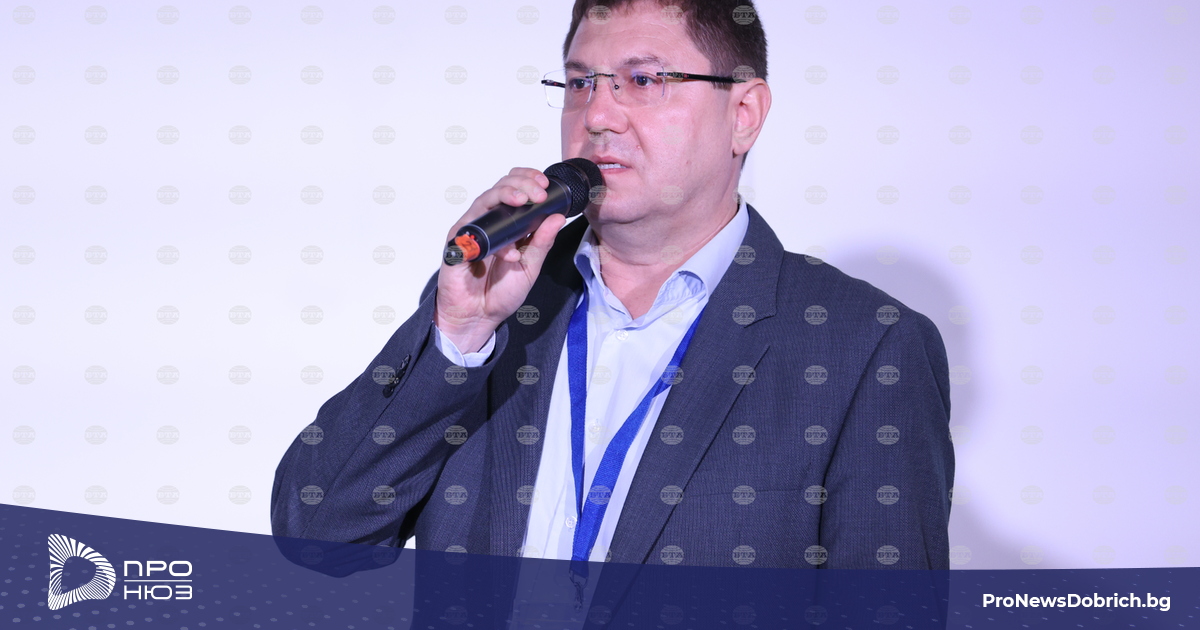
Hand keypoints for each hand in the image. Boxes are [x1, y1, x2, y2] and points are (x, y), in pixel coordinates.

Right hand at [434, 167, 566, 353]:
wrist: (479, 317)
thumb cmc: (500, 292)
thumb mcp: (530, 265)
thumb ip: (542, 241)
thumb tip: (558, 216)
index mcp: (507, 224)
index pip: (515, 189)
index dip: (528, 180)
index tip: (545, 184)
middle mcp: (488, 222)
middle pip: (500, 187)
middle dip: (521, 183)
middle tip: (539, 193)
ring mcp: (471, 231)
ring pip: (485, 200)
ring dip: (506, 195)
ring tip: (525, 201)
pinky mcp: (457, 244)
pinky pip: (472, 230)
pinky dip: (492, 237)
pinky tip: (509, 251)